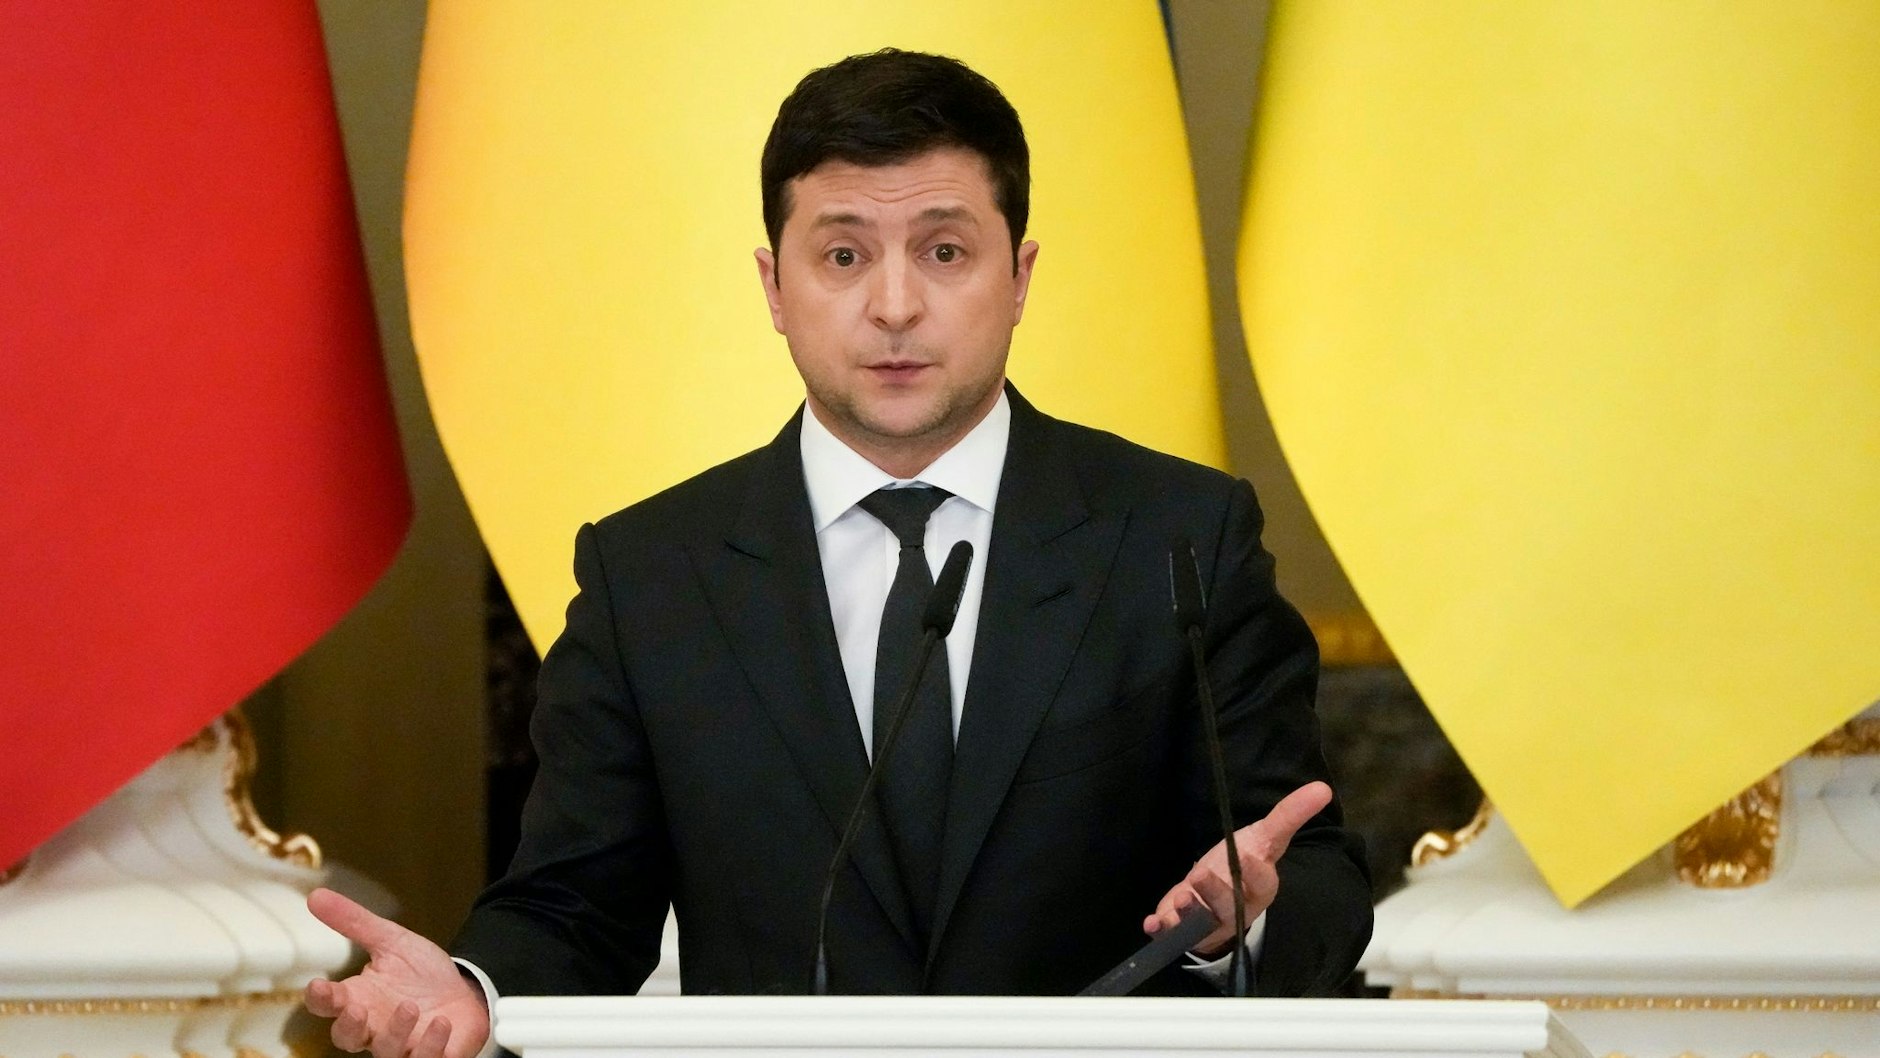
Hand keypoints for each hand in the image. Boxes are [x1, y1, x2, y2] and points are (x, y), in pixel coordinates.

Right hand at [303, 887, 490, 1057]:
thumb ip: (355, 922)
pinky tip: (441, 1024)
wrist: (466, 990)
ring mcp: (403, 1045)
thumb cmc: (422, 972)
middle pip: (347, 1039)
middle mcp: (375, 1027)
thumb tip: (316, 895)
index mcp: (359, 999)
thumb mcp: (391, 941)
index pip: (328, 1005)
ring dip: (395, 1032)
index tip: (318, 986)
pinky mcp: (434, 1054)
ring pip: (386, 1052)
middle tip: (358, 1009)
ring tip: (410, 1007)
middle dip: (349, 1027)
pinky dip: (431, 1047)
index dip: (320, 999)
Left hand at [1142, 781, 1332, 954]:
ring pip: (1201, 923)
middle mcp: (1235, 910)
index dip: (1257, 874)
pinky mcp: (1182, 929)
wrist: (1219, 893)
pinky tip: (1152, 922)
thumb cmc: (1244, 863)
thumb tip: (1322, 788)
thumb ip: (1289, 815)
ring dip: (1189, 912)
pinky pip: (1173, 933)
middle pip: (1229, 906)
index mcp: (1258, 888)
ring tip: (1179, 898)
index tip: (1252, 858)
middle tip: (1201, 875)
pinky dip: (1163, 928)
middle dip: (1216, 892)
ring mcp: (1209, 922)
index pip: (1263, 884)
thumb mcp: (1266, 838)